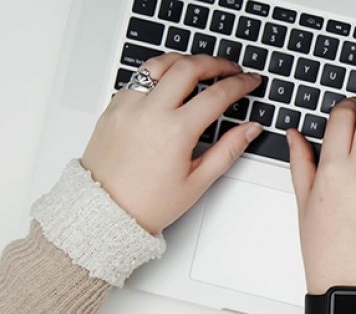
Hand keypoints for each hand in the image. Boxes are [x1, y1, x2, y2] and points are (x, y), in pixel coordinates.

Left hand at [81, 54, 263, 233]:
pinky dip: (159, 74)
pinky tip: (169, 84)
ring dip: (185, 60)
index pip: (217, 95)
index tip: (250, 81)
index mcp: (176, 131)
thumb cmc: (148, 203)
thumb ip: (228, 150)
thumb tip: (250, 129)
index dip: (240, 84)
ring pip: (160, 64)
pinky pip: (139, 78)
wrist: (105, 211)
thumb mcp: (198, 181)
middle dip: (216, 63)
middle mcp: (150, 112)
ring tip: (200, 67)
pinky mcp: (114, 107)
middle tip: (230, 68)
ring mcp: (129, 105)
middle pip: (189, 67)